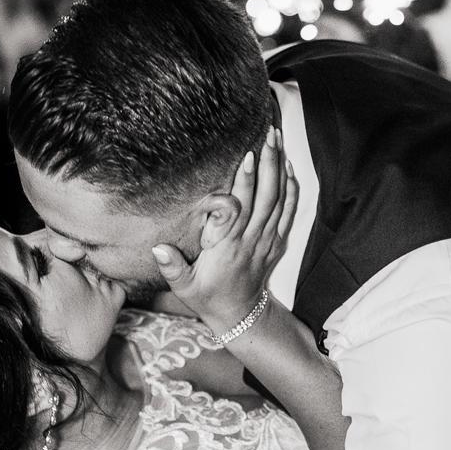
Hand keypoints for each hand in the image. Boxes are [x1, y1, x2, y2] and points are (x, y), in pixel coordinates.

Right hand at [151, 128, 298, 333]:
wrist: (240, 316)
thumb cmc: (208, 297)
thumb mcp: (184, 287)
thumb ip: (171, 267)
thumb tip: (157, 248)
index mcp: (229, 246)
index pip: (240, 207)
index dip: (245, 182)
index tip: (247, 156)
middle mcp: (252, 240)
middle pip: (266, 196)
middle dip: (268, 162)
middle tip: (269, 133)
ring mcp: (267, 241)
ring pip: (280, 200)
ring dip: (281, 169)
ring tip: (278, 140)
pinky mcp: (276, 243)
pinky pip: (289, 212)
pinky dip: (292, 190)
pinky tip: (290, 169)